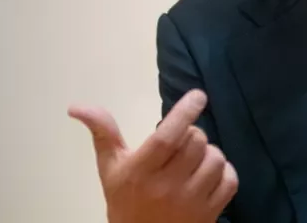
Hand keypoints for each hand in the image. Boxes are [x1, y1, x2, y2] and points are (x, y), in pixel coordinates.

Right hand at [68, 90, 237, 222]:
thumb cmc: (125, 201)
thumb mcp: (110, 168)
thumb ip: (102, 133)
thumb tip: (76, 106)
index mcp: (140, 172)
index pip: (167, 137)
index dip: (184, 113)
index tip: (198, 96)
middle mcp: (166, 187)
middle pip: (196, 141)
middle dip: (193, 134)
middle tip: (182, 143)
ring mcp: (191, 202)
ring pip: (216, 158)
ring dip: (209, 153)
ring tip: (194, 161)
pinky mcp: (210, 214)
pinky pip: (230, 180)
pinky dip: (225, 173)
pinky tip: (208, 176)